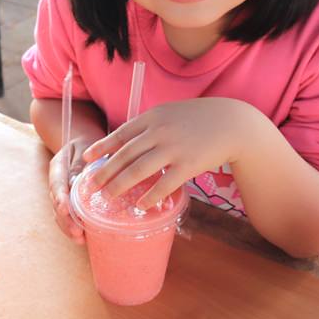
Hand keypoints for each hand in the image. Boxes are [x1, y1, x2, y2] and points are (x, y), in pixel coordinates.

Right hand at [48, 136, 94, 243]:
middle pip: (56, 203)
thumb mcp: (88, 147)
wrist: (83, 143)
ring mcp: (61, 193)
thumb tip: (89, 179)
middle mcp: (57, 181)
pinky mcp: (69, 201)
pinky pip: (67, 216)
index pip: (57, 183)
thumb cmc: (88, 145)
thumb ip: (85, 162)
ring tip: (80, 238)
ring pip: (59, 213)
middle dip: (66, 219)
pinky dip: (72, 227)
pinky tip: (83, 238)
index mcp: (58, 166)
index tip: (65, 209)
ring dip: (68, 227)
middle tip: (77, 232)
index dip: (60, 198)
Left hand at [82, 98, 257, 208]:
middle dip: (105, 172)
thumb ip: (150, 125)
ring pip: (139, 170)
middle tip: (92, 186)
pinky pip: (164, 184)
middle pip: (125, 155)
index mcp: (153, 117)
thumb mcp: (170, 113)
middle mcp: (159, 131)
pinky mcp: (188, 165)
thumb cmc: (199, 118)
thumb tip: (127, 141)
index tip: (87, 159)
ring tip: (108, 198)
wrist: (231, 122)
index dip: (102, 148)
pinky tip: (140, 205)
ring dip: (120, 186)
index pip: (120, 134)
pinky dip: (149, 196)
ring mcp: (173, 148)